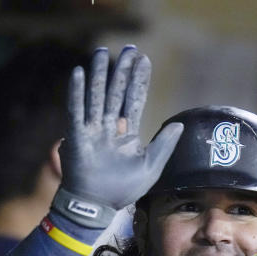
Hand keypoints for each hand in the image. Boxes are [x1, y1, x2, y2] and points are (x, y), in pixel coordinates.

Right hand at [59, 46, 181, 210]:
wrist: (97, 206)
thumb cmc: (122, 190)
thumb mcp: (151, 167)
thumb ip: (164, 145)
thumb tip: (180, 124)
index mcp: (126, 134)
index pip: (133, 100)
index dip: (139, 80)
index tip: (144, 60)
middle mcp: (109, 128)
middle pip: (116, 92)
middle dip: (122, 71)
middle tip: (128, 49)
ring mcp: (92, 130)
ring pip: (96, 95)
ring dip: (98, 74)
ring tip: (101, 52)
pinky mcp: (77, 136)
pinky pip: (76, 109)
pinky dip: (76, 91)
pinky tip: (78, 73)